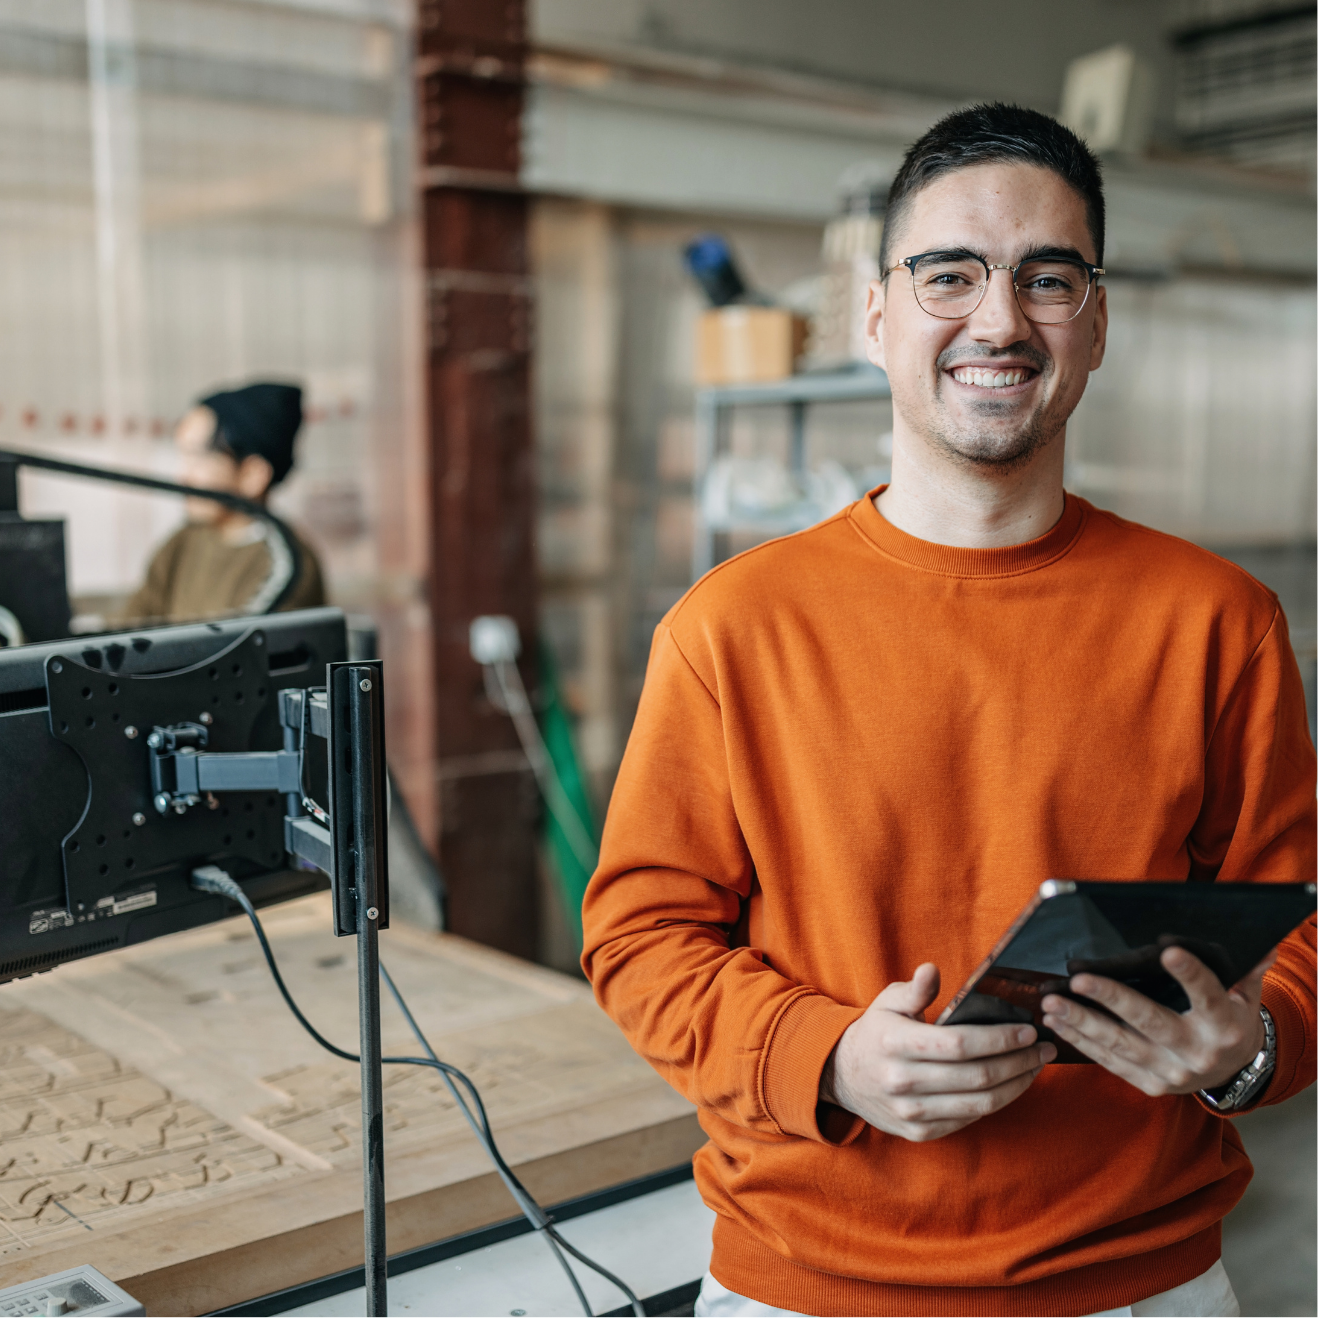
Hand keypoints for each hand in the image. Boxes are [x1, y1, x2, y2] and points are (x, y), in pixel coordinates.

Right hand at [821, 963, 1054, 1141]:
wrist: (843, 1077)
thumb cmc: (875, 1033)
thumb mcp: (887, 1002)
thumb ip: (915, 989)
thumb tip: (932, 971)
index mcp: (894, 1043)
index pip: (959, 1044)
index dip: (999, 1039)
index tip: (1028, 1030)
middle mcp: (902, 1081)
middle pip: (977, 1076)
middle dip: (1019, 1061)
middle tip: (1045, 1048)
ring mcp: (912, 1111)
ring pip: (980, 1103)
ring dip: (1017, 1085)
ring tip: (1035, 1066)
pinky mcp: (920, 1132)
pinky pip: (969, 1118)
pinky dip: (996, 1102)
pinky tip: (1010, 1085)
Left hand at [1040, 948, 1273, 1096]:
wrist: (1231, 1072)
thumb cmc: (1230, 1020)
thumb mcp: (1245, 995)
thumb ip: (1247, 969)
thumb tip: (1263, 942)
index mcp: (1224, 1026)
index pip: (1207, 995)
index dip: (1190, 974)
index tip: (1168, 951)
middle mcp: (1198, 1053)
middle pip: (1151, 1022)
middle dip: (1112, 999)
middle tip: (1079, 980)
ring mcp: (1172, 1073)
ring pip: (1121, 1045)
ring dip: (1082, 1022)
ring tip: (1052, 1002)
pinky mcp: (1150, 1084)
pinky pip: (1110, 1062)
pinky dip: (1080, 1042)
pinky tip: (1056, 1022)